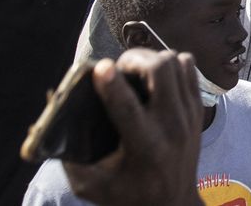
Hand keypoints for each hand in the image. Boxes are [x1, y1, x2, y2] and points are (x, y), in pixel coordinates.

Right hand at [62, 50, 203, 205]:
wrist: (174, 203)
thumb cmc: (125, 195)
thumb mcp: (90, 185)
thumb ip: (68, 155)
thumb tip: (53, 115)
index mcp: (145, 147)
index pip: (129, 108)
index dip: (113, 84)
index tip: (101, 67)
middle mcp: (172, 127)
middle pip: (160, 70)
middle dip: (134, 60)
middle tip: (117, 68)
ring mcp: (189, 115)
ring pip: (176, 62)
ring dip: (152, 59)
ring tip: (134, 71)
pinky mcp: (197, 108)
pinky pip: (189, 67)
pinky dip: (171, 63)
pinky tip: (155, 75)